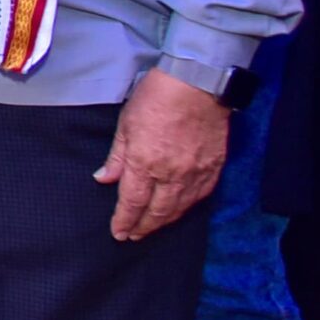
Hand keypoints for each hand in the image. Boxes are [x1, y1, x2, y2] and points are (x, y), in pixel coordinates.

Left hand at [98, 68, 229, 240]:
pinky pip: (200, 196)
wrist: (197, 84)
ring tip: (152, 227)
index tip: (118, 232)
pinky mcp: (214, 168)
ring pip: (180, 208)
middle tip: (133, 235)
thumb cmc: (156, 98)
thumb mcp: (125, 124)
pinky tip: (179, 210)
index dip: (124, 220)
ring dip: (164, 221)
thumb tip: (104, 178)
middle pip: (157, 211)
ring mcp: (196, 173)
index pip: (132, 202)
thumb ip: (117, 156)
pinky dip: (187, 207)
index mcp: (144, 163)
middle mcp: (171, 174)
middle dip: (143, 227)